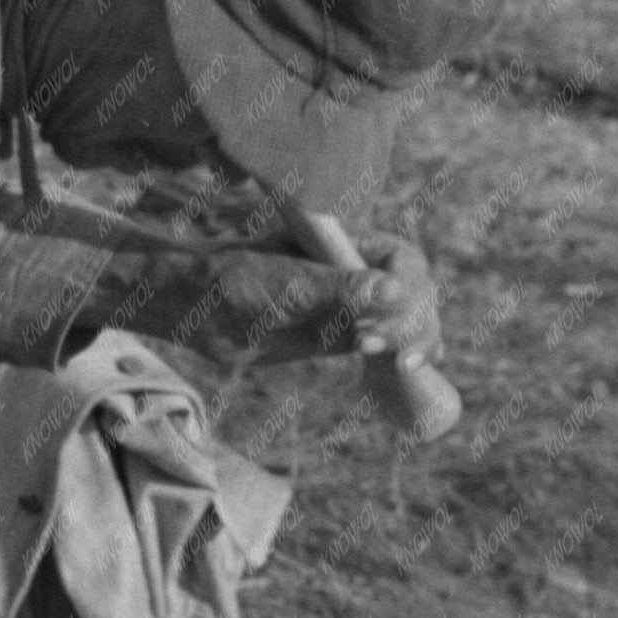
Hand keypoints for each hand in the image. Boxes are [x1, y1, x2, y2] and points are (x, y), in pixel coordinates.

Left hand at [201, 233, 441, 370]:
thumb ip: (338, 289)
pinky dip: (404, 358)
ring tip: (403, 367)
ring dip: (418, 342)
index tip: (387, 318)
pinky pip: (388, 346)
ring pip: (409, 321)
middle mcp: (358, 272)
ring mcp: (353, 306)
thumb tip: (394, 292)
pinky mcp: (343, 336)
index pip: (404, 260)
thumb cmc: (235, 281)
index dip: (408, 289)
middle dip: (416, 322)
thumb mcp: (286, 283)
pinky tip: (411, 373)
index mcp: (348, 244)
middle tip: (391, 354)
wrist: (199, 311)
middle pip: (415, 292)